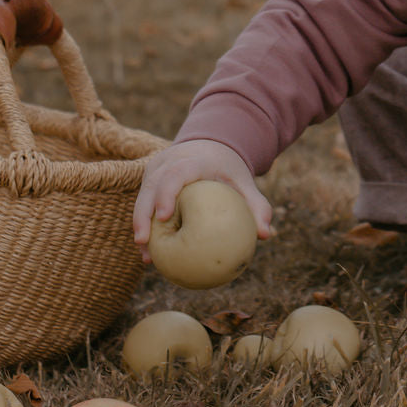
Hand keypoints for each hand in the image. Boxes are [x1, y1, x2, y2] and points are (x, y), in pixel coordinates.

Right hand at [132, 139, 272, 262]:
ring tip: (146, 257)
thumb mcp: (245, 184)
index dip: (166, 193)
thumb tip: (266, 235)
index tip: (163, 216)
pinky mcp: (150, 180)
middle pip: (150, 187)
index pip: (175, 173)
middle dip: (142, 214)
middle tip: (144, 242)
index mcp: (192, 160)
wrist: (212, 149)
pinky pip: (144, 204)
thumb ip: (257, 206)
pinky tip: (150, 255)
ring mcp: (156, 170)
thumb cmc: (229, 172)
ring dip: (140, 226)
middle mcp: (168, 162)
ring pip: (142, 197)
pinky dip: (145, 227)